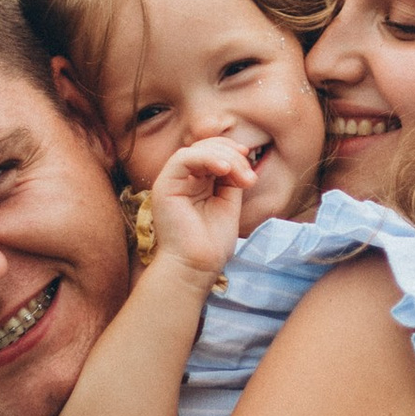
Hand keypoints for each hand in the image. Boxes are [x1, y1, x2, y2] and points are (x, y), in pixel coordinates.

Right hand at [144, 135, 255, 283]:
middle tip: (248, 178)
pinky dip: (206, 158)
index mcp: (195, 183)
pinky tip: (224, 169)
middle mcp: (182, 180)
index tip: (250, 167)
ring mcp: (171, 182)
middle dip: (232, 156)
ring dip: (224, 157)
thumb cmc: (211, 243)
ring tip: (241, 177)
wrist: (197, 267)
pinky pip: (183, 159)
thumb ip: (230, 179)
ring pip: (196, 150)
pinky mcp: (164, 186)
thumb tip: (241, 157)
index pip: (212, 154)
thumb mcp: (228, 203)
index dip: (232, 153)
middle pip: (205, 148)